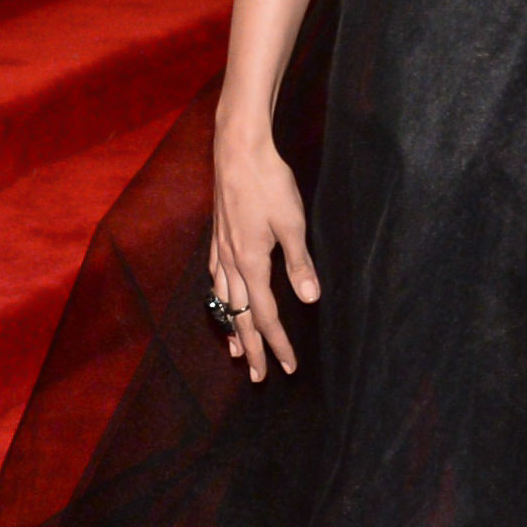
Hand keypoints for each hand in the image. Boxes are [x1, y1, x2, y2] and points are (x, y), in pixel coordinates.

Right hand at [210, 123, 319, 382]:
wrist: (238, 150)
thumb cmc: (269, 183)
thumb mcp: (293, 224)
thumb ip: (300, 264)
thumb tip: (310, 300)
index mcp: (251, 263)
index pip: (267, 315)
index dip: (278, 344)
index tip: (287, 367)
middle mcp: (231, 262)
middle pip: (241, 317)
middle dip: (252, 348)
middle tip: (259, 376)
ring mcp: (220, 250)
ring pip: (224, 301)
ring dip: (232, 328)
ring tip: (237, 351)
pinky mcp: (218, 236)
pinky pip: (216, 279)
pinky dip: (220, 299)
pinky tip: (221, 300)